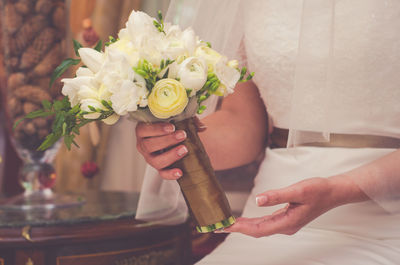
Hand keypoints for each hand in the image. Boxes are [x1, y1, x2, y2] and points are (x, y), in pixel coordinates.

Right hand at [135, 118, 206, 179]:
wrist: (173, 137)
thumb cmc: (171, 125)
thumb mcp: (176, 118)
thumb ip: (188, 120)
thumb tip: (202, 127)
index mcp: (143, 131)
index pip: (144, 130)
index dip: (157, 129)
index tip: (171, 127)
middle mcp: (143, 145)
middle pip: (149, 146)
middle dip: (167, 140)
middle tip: (182, 135)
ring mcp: (150, 158)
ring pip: (155, 161)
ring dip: (170, 155)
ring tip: (184, 149)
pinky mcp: (158, 167)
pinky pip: (162, 174)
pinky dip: (170, 174)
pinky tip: (179, 172)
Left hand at [222, 176, 367, 236]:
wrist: (334, 192)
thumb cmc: (318, 190)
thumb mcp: (298, 190)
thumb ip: (277, 196)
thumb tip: (257, 200)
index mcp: (287, 223)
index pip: (258, 229)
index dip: (240, 228)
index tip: (225, 226)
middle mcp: (285, 226)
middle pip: (257, 231)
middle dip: (238, 229)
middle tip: (219, 227)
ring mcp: (286, 223)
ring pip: (261, 228)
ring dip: (244, 226)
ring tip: (228, 224)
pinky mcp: (287, 218)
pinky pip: (266, 223)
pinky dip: (253, 222)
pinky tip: (246, 220)